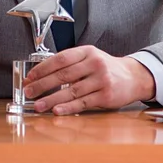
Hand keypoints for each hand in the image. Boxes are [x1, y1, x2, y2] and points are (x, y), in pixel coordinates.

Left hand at [22, 46, 154, 115]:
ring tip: (38, 105)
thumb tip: (43, 74)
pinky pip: (83, 103)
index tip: (30, 77)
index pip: (60, 58)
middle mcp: (94, 63)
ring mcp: (101, 79)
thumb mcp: (90, 57)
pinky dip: (68, 107)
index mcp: (87, 51)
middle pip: (63, 75)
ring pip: (71, 91)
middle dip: (42, 85)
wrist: (133, 77)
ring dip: (52, 99)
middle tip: (29, 92)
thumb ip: (71, 63)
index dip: (43, 68)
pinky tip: (57, 110)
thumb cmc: (106, 68)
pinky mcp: (106, 95)